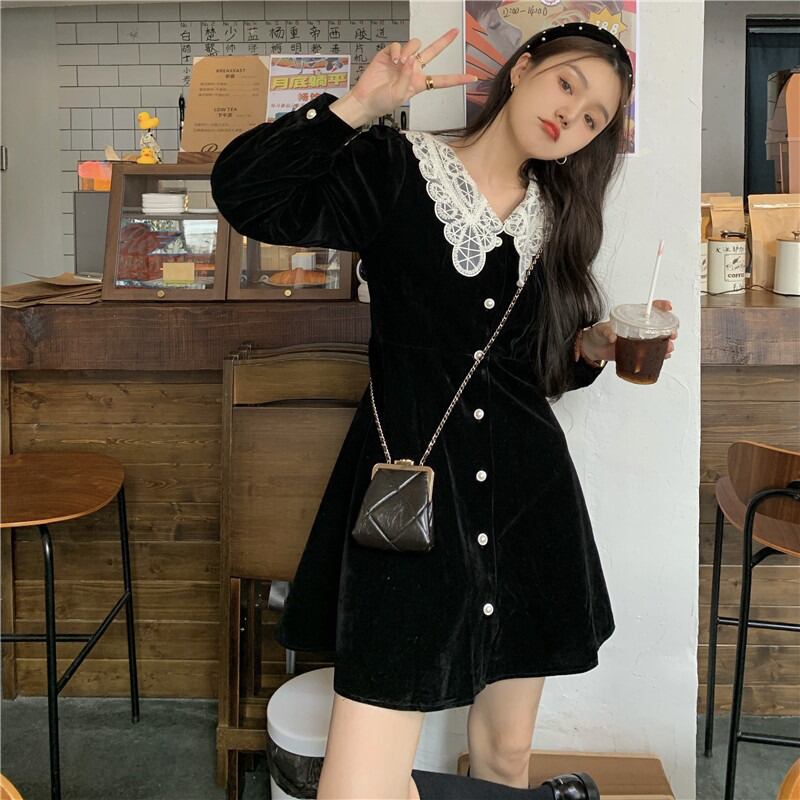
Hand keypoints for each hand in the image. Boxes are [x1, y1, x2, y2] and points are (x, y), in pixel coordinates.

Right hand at [349, 28, 477, 118]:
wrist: (365, 99)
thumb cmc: (382, 102)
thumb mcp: (400, 95)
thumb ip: (408, 78)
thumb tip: (411, 60)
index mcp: (420, 83)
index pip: (443, 80)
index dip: (458, 79)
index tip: (473, 78)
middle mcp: (413, 70)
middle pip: (433, 52)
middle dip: (444, 41)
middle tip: (454, 31)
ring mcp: (402, 61)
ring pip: (415, 46)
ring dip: (409, 51)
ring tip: (400, 63)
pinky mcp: (390, 55)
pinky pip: (399, 45)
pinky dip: (397, 51)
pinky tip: (394, 60)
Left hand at [581, 299, 678, 361]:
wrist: (593, 348)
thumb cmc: (598, 334)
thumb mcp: (601, 329)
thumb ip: (606, 331)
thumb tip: (612, 336)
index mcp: (632, 318)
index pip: (649, 309)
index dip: (661, 306)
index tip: (668, 306)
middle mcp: (638, 329)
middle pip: (659, 326)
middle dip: (669, 329)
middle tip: (671, 334)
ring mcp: (639, 340)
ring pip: (658, 340)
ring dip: (666, 343)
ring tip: (668, 347)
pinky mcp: (637, 352)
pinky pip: (652, 352)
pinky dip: (660, 354)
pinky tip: (665, 355)